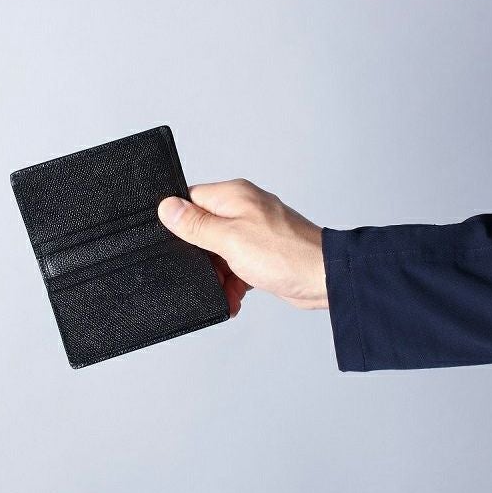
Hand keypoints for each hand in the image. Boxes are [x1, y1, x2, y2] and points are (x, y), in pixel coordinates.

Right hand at [157, 179, 327, 317]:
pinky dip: (233, 282)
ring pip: (218, 252)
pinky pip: (236, 266)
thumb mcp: (229, 239)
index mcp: (233, 196)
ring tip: (225, 290)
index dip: (180, 222)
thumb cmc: (286, 254)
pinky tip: (235, 296)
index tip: (177, 244)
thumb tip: (167, 207)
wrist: (324, 279)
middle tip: (205, 272)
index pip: (191, 200)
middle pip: (203, 229)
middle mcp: (243, 209)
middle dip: (201, 257)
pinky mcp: (261, 253)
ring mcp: (253, 231)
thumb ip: (196, 224)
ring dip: (218, 275)